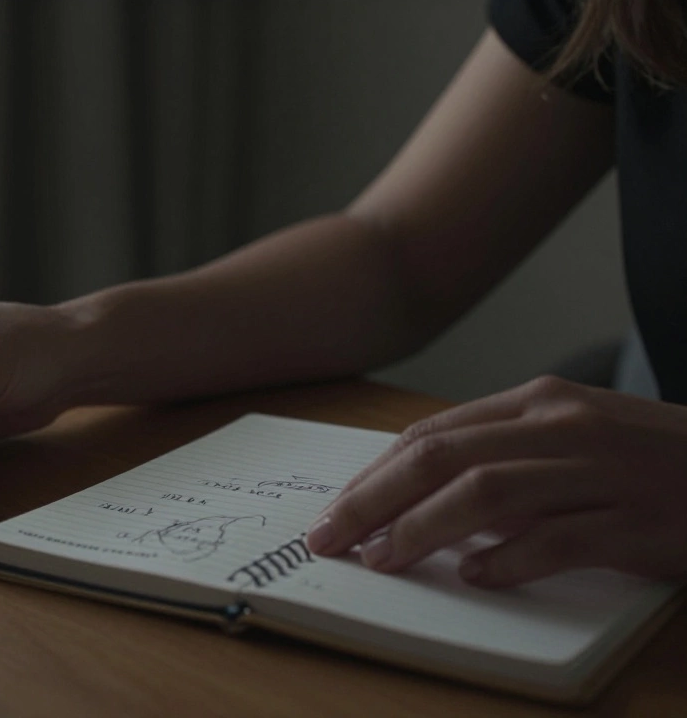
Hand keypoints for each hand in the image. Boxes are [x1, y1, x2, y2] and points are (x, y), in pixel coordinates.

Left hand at [306, 376, 686, 586]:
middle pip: (442, 457)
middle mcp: (562, 427)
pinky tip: (476, 575)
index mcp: (539, 402)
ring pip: (487, 492)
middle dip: (372, 499)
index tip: (334, 509)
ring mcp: (601, 472)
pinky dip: (509, 559)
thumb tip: (421, 497)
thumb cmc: (649, 460)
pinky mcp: (637, 521)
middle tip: (330, 537)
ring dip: (422, 528)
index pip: (431, 434)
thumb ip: (501, 455)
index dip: (373, 474)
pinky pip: (558, 540)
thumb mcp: (570, 438)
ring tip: (384, 559)